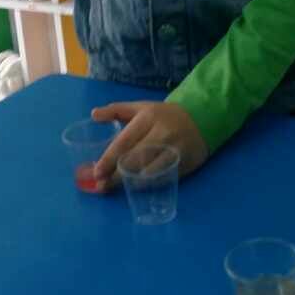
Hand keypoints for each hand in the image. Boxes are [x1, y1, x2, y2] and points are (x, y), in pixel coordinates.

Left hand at [91, 101, 208, 189]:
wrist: (200, 119)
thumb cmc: (164, 115)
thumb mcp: (141, 107)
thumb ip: (116, 110)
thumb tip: (93, 114)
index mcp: (148, 118)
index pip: (125, 141)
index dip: (109, 158)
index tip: (96, 172)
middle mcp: (162, 134)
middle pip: (135, 159)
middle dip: (115, 175)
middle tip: (101, 185)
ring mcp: (174, 150)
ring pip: (148, 172)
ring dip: (130, 182)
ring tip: (114, 187)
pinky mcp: (183, 164)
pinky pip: (162, 179)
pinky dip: (147, 185)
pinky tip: (135, 187)